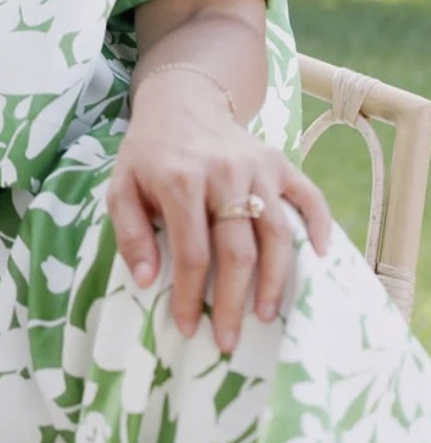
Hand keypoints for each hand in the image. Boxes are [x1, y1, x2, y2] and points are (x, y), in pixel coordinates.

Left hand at [108, 76, 330, 353]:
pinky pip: (308, 197)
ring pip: (276, 233)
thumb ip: (131, 234)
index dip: (192, 296)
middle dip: (234, 302)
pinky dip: (319, 227)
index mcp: (181, 180)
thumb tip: (147, 281)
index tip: (189, 326)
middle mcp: (224, 173)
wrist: (180, 102)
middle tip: (228, 339)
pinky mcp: (279, 162)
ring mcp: (256, 166)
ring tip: (265, 314)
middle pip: (238, 251)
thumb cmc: (149, 154)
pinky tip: (318, 259)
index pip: (192, 253)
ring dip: (274, 281)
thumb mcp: (122, 187)